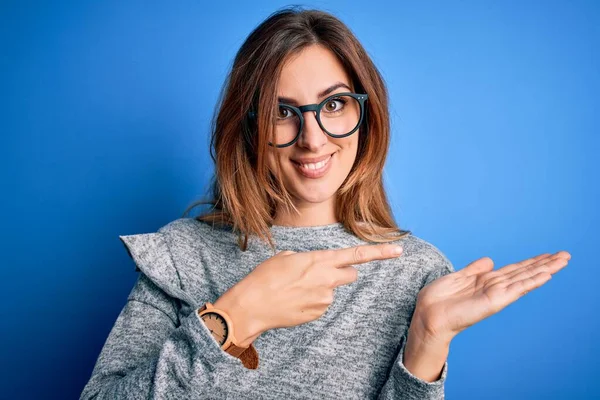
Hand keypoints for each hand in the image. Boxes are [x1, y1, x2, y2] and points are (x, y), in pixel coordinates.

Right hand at [217, 242, 404, 342]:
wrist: (252, 306)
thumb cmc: (264, 277)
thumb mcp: (285, 257)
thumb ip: (307, 259)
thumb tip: (314, 266)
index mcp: (319, 260)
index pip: (356, 254)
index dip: (380, 252)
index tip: (399, 250)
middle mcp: (327, 279)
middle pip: (351, 274)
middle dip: (341, 273)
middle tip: (320, 273)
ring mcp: (324, 299)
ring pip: (333, 290)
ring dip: (321, 288)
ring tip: (296, 289)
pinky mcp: (318, 313)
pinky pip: (322, 304)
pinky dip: (312, 301)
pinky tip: (295, 301)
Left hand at [410, 250, 570, 344]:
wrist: (429, 315)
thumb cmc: (439, 299)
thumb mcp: (458, 277)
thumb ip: (475, 269)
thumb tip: (490, 260)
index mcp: (486, 281)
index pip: (514, 269)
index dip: (531, 262)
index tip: (547, 254)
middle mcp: (494, 287)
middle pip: (525, 272)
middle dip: (545, 264)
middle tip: (566, 255)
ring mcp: (496, 294)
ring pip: (525, 278)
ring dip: (545, 269)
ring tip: (563, 260)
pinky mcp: (494, 301)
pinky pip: (516, 289)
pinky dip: (531, 282)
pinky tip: (546, 275)